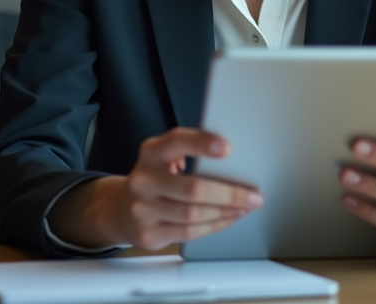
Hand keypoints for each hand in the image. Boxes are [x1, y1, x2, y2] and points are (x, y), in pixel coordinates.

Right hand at [49, 127, 263, 250]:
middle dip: (229, 193)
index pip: (177, 142)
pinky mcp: (149, 234)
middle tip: (253, 195)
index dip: (202, 143)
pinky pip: (189, 233)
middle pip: (193, 188)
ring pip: (193, 214)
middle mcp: (144, 180)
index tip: (227, 147)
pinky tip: (228, 218)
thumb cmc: (156, 178)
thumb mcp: (164, 157)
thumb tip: (233, 163)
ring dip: (226, 212)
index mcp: (151, 152)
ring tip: (245, 207)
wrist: (121, 208)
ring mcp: (143, 209)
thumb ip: (190, 153)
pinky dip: (215, 226)